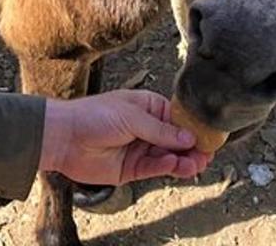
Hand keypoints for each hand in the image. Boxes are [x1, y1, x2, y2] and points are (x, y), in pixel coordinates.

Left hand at [38, 89, 213, 185]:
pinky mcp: (132, 168)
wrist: (65, 137)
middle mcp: (146, 128)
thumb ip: (161, 129)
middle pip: (176, 139)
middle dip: (192, 146)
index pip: (177, 118)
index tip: (210, 135)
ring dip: (183, 160)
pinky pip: (155, 168)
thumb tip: (189, 137)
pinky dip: (167, 167)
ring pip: (169, 156)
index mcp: (147, 107)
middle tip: (207, 153)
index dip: (193, 126)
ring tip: (196, 163)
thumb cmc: (93, 115)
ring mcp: (140, 149)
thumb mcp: (131, 116)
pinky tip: (175, 164)